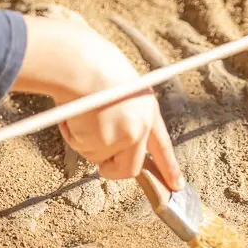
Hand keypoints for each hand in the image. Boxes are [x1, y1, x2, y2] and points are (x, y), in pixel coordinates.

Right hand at [13, 13, 183, 189]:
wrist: (79, 61)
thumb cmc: (93, 66)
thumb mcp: (120, 90)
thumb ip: (123, 116)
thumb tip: (108, 142)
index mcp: (148, 109)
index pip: (162, 145)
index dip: (170, 168)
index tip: (177, 186)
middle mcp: (141, 126)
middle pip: (129, 168)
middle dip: (110, 169)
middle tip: (97, 162)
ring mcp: (124, 135)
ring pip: (96, 155)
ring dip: (82, 138)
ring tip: (80, 110)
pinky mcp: (105, 141)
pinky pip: (80, 146)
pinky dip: (70, 133)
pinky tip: (72, 111)